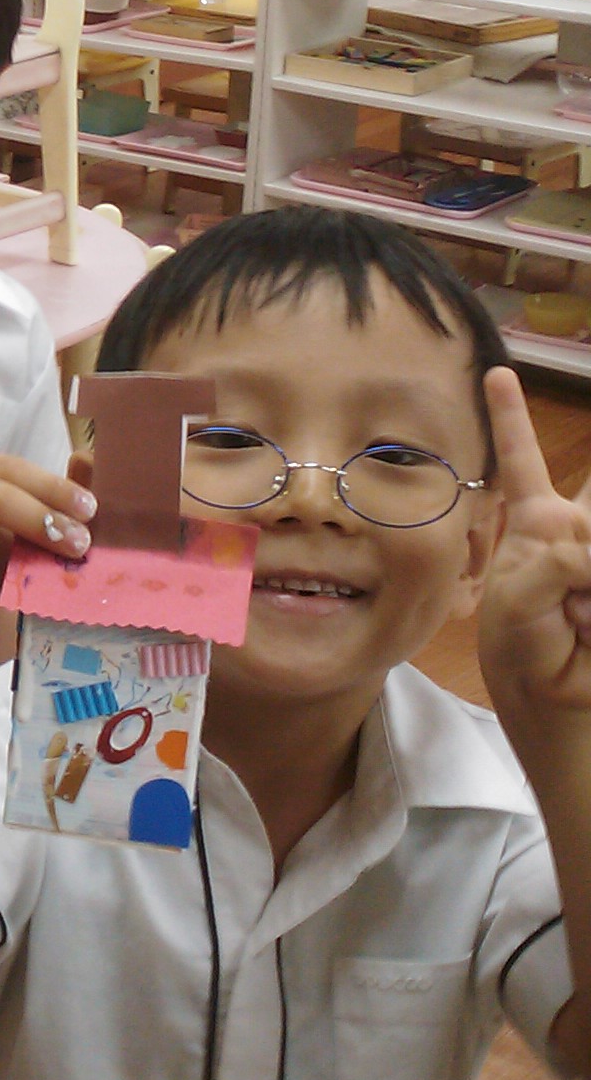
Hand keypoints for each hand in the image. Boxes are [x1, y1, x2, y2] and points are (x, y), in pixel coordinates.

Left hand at [478, 367, 590, 716]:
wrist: (558, 706)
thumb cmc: (524, 652)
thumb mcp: (517, 599)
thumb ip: (557, 559)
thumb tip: (590, 548)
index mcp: (536, 527)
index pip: (522, 462)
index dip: (510, 416)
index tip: (497, 372)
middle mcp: (577, 532)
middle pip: (582, 505)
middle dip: (571, 563)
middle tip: (563, 611)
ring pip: (589, 548)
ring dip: (581, 600)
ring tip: (574, 627)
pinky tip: (585, 632)